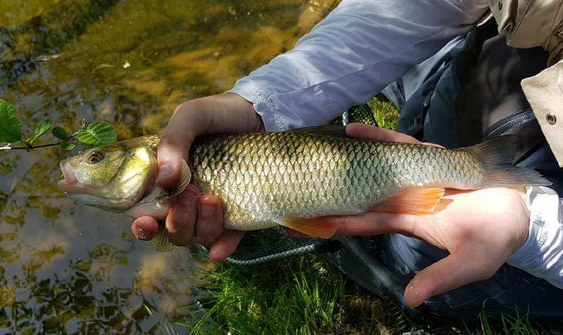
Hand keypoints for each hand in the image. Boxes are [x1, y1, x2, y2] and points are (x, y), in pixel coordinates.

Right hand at [131, 93, 264, 259]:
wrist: (263, 114)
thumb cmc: (221, 113)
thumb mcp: (193, 116)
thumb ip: (173, 140)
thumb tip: (165, 179)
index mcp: (168, 179)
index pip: (146, 211)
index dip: (142, 224)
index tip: (145, 222)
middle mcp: (188, 199)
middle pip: (172, 229)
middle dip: (178, 220)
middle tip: (192, 194)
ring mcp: (214, 209)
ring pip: (199, 236)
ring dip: (202, 226)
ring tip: (215, 199)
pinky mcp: (241, 214)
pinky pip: (228, 239)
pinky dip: (223, 246)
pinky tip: (222, 249)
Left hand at [318, 124, 530, 307]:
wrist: (519, 206)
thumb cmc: (494, 236)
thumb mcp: (470, 263)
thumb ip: (441, 278)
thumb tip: (411, 300)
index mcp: (404, 220)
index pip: (359, 223)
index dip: (331, 223)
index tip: (298, 225)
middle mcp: (400, 197)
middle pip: (354, 193)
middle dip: (325, 193)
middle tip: (288, 189)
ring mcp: (411, 174)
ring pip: (369, 165)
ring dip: (343, 160)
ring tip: (311, 154)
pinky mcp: (427, 156)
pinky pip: (396, 145)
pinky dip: (376, 138)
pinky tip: (352, 130)